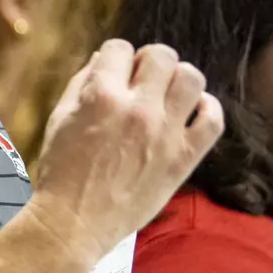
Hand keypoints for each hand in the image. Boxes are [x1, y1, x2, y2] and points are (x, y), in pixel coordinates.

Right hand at [29, 40, 223, 262]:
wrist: (73, 225)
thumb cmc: (60, 173)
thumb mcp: (59, 120)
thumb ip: (81, 84)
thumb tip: (104, 60)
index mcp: (100, 97)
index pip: (119, 48)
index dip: (115, 58)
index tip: (113, 74)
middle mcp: (137, 110)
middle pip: (161, 55)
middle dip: (148, 62)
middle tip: (140, 82)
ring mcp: (165, 134)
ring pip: (192, 78)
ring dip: (177, 80)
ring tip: (165, 95)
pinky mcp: (183, 159)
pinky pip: (213, 120)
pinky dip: (205, 109)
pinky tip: (190, 112)